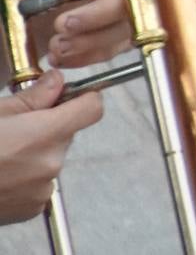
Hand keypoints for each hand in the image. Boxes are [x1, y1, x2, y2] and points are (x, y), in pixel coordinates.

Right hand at [0, 71, 100, 224]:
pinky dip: (26, 177)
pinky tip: (1, 175)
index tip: (70, 97)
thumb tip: (57, 81)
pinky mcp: (33, 208)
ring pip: (51, 159)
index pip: (92, 108)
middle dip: (49, 128)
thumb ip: (33, 97)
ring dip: (35, 154)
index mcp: (46, 134)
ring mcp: (43, 189)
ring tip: (2, 155)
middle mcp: (52, 163)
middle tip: (15, 130)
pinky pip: (40, 183)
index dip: (83, 98)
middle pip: (67, 134)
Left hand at [16, 0, 158, 68]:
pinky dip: (86, 53)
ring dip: (90, 36)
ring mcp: (124, 10)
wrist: (24, 24)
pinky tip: (62, 52)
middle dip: (100, 11)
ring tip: (57, 41)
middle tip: (65, 21)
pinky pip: (112, 50)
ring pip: (123, 26)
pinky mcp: (116, 39)